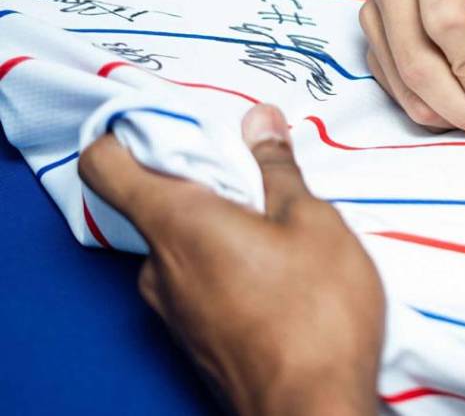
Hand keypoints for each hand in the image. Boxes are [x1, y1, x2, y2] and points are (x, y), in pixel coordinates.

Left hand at [79, 104, 384, 415]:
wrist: (312, 410)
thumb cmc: (315, 314)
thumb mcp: (312, 221)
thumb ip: (278, 168)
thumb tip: (260, 122)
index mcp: (179, 225)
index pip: (107, 167)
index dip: (124, 134)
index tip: (163, 118)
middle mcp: (160, 269)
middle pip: (153, 202)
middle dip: (200, 179)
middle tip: (253, 169)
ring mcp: (173, 309)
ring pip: (180, 244)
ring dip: (219, 223)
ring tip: (279, 222)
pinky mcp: (194, 336)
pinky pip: (195, 280)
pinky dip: (225, 260)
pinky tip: (278, 268)